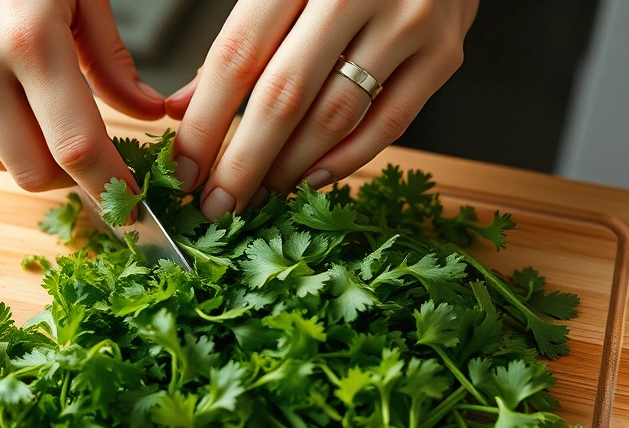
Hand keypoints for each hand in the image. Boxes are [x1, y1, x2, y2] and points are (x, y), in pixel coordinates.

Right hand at [0, 0, 164, 204]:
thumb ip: (112, 61)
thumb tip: (147, 113)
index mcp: (29, 39)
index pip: (76, 146)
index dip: (110, 185)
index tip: (136, 203)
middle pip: (34, 172)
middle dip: (76, 182)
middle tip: (106, 168)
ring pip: (2, 164)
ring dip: (41, 162)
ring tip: (67, 131)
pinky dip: (10, 139)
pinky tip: (28, 107)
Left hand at [166, 0, 478, 219]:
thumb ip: (239, 39)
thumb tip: (185, 108)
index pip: (238, 56)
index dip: (205, 123)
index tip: (183, 170)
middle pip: (285, 96)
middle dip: (243, 163)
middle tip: (217, 206)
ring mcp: (408, 20)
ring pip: (336, 116)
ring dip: (289, 169)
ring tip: (257, 197)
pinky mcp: (445, 51)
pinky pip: (389, 123)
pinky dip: (345, 161)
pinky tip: (310, 180)